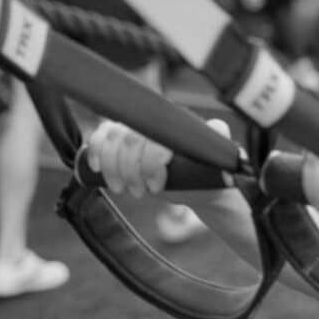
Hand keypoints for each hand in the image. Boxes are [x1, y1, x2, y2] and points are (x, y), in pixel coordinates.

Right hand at [86, 119, 230, 197]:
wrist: (202, 186)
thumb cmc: (212, 174)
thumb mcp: (221, 162)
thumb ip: (224, 146)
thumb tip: (222, 135)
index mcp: (178, 127)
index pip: (154, 138)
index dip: (149, 164)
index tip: (156, 187)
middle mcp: (155, 125)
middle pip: (129, 139)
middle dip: (129, 170)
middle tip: (139, 193)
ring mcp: (137, 131)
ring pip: (111, 137)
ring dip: (111, 166)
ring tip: (122, 189)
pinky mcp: (122, 142)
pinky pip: (100, 137)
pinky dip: (93, 150)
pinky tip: (95, 169)